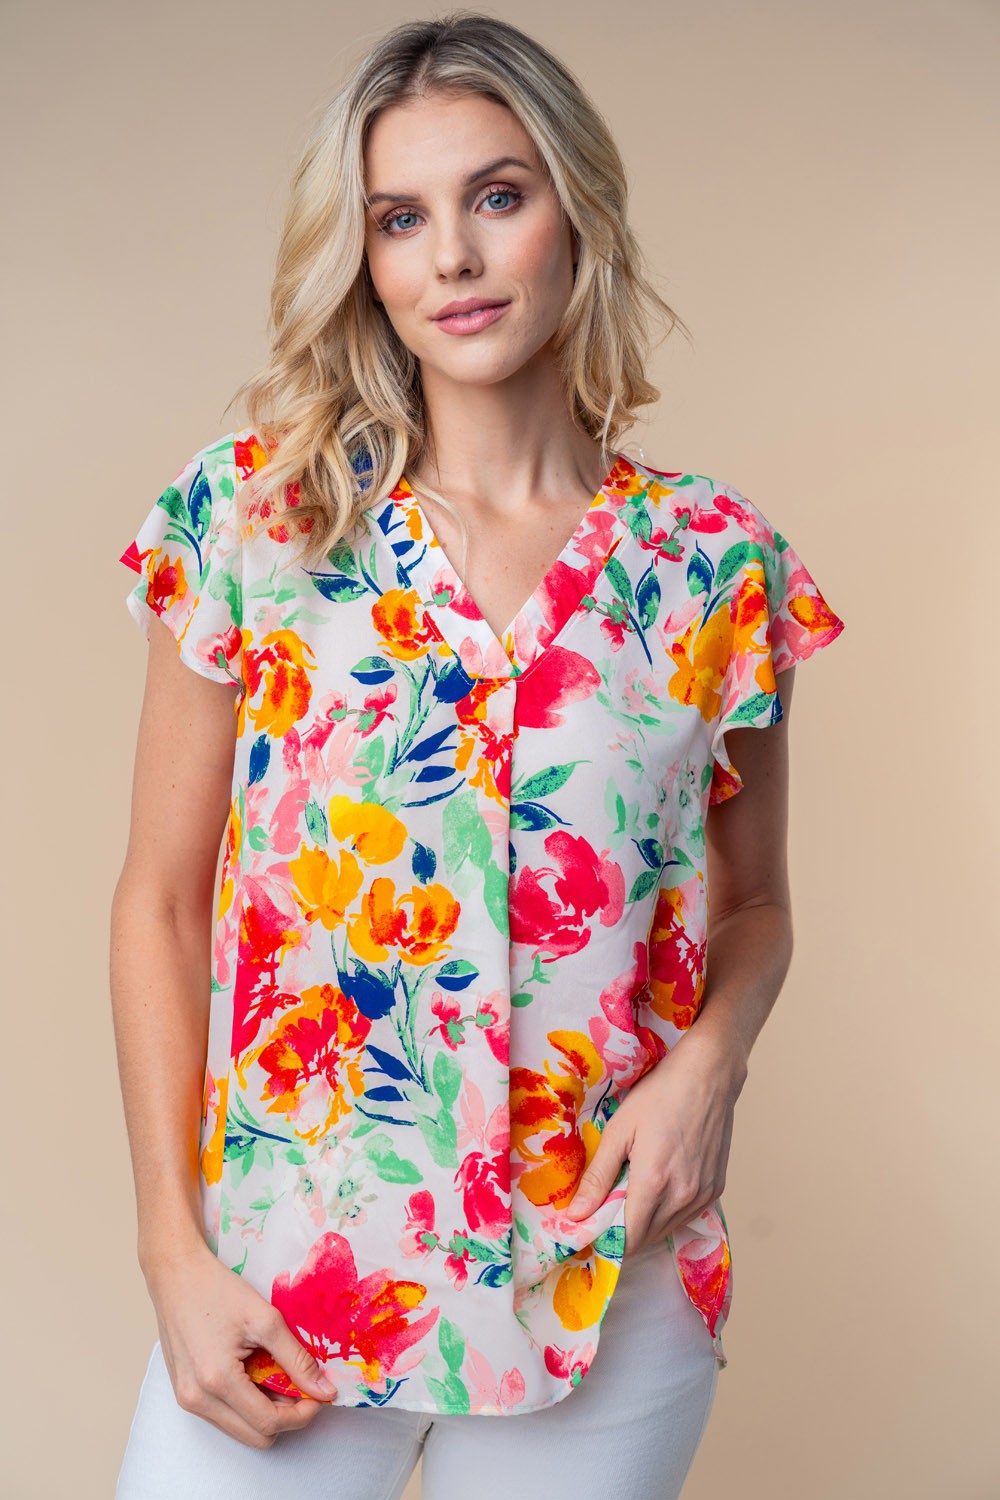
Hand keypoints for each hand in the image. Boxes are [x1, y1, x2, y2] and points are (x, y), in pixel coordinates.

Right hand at [144, 1239, 337, 1447]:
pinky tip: (256, 1373)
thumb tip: (325, 1390)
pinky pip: (224, 1415)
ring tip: (278, 1374)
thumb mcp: (265, 1319)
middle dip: (286, 1417)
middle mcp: (198, 1400)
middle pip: (256, 1436)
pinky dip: (246, 1403)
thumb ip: (297, 1359)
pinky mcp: (185, 1392)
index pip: (269, 1423)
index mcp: (217, 1381)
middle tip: (302, 1385)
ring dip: (266, 1410)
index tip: (319, 1394)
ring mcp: (188, 1399)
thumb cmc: (217, 1290)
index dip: (302, 1414)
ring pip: (240, 1429)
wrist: (175, 1274)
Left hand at [563, 1030, 743, 1254]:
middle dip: (620, 1233)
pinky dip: (665, 1212)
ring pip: (665, 1230)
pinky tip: (655, 1186)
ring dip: (643, 1223)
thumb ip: (598, 1176)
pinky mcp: (716, 1188)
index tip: (588, 1230)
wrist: (708, 1074)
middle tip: (603, 1209)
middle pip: (645, 1239)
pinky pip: (684, 1215)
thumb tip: (576, 1215)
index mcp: (654, 1183)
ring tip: (628, 1193)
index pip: (626, 1240)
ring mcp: (703, 1194)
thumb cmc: (660, 1094)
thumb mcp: (619, 1129)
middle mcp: (683, 1197)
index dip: (605, 1242)